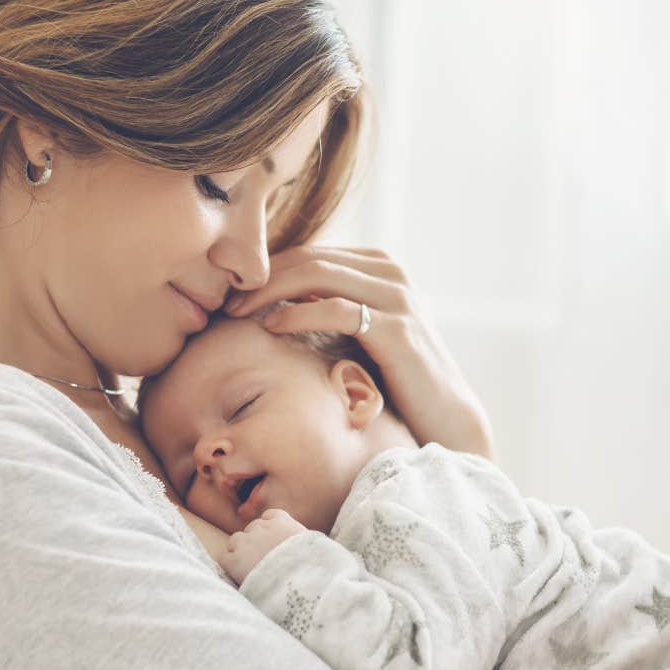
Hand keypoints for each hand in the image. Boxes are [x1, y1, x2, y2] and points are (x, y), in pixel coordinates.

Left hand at [220, 508, 306, 584]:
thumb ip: (302, 540)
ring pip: (236, 541)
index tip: (274, 540)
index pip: (270, 515)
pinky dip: (231, 566)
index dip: (270, 528)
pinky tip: (241, 576)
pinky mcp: (234, 560)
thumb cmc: (313, 568)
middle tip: (263, 559)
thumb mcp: (315, 546)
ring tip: (252, 569)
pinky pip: (226, 558)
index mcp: (282, 522)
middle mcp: (262, 528)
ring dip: (241, 551)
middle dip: (256, 541)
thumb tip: (306, 546)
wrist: (300, 584)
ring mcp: (246, 543)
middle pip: (252, 528)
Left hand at [224, 245, 494, 457]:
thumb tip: (279, 303)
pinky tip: (272, 325)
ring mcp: (397, 296)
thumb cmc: (396, 380)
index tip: (232, 291)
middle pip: (311, 258)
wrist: (444, 417)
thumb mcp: (362, 335)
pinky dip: (299, 313)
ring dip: (271, 290)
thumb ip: (332, 311)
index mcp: (380, 268)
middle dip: (262, 276)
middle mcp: (391, 272)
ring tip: (238, 311)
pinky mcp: (397, 327)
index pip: (311, 253)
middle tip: (225, 299)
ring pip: (319, 274)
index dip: (268, 268)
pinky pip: (337, 308)